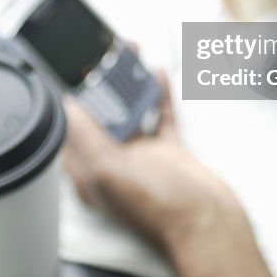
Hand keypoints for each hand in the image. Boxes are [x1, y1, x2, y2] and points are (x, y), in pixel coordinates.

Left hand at [62, 71, 248, 264]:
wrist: (210, 225)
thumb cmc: (160, 209)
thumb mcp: (110, 170)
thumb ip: (85, 136)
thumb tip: (66, 107)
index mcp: (90, 173)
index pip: (69, 128)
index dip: (68, 97)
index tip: (70, 67)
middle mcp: (113, 165)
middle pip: (100, 114)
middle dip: (99, 81)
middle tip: (102, 50)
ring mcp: (143, 158)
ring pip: (130, 111)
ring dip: (129, 82)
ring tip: (130, 52)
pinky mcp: (170, 154)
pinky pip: (159, 117)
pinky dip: (158, 94)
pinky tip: (157, 74)